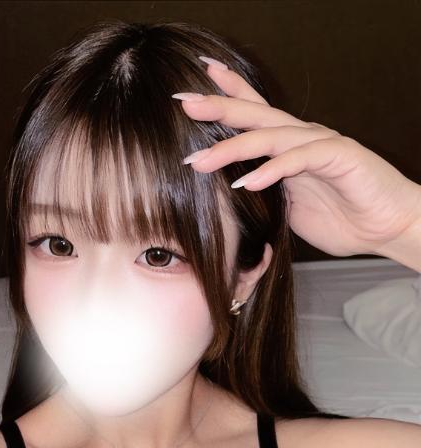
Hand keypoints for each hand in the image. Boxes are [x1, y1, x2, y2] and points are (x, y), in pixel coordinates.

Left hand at [174, 61, 420, 261]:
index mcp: (289, 147)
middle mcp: (302, 138)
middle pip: (256, 116)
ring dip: (234, 148)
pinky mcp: (339, 156)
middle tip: (184, 103)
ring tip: (201, 160)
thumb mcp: (289, 209)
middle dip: (219, 108)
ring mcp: (321, 144)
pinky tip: (249, 183)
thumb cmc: (342, 219)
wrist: (387, 229)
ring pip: (271, 136)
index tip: (189, 94)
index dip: (225, 99)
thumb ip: (264, 196)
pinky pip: (300, 159)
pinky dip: (273, 170)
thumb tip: (230, 196)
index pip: (253, 116)